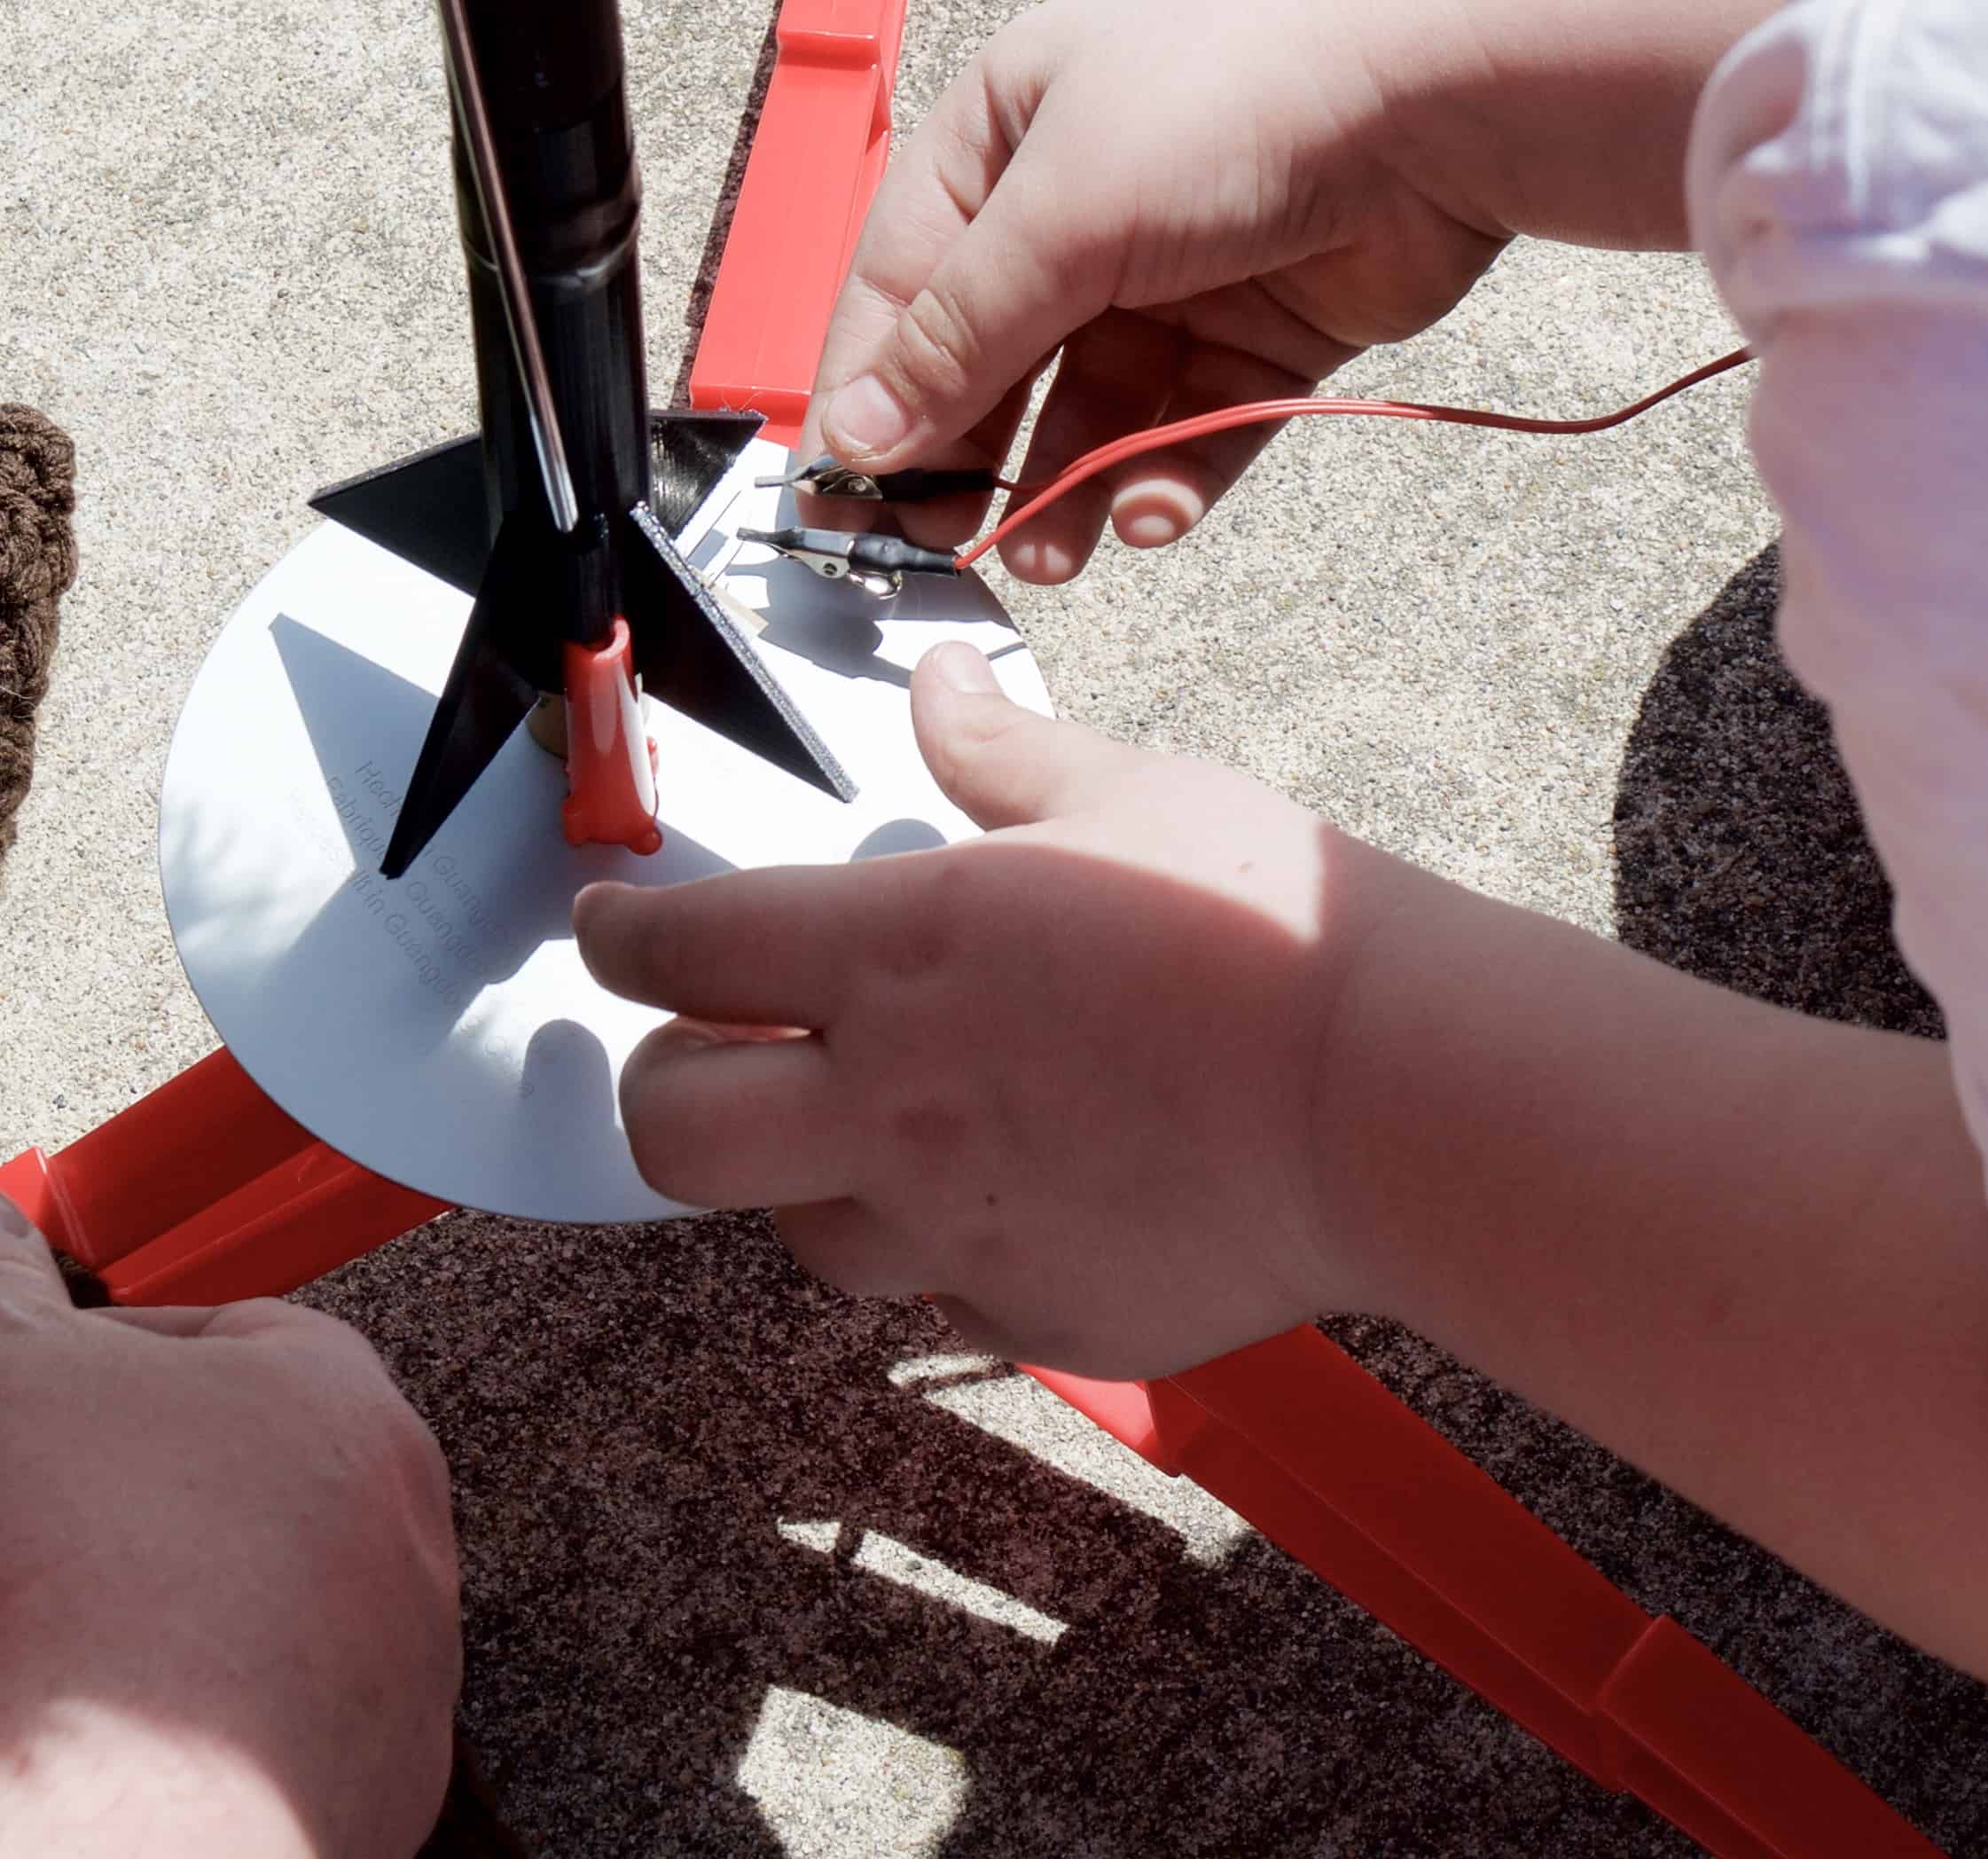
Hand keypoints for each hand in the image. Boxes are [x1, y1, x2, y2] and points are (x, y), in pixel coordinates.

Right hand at [0, 1181, 460, 1858]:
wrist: (107, 1841)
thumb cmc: (52, 1579)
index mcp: (339, 1395)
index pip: (209, 1340)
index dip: (80, 1376)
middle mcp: (404, 1537)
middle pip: (243, 1492)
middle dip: (130, 1514)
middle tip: (7, 1558)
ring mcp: (400, 1692)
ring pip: (262, 1632)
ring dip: (167, 1644)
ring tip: (44, 1677)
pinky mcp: (366, 1816)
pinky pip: (259, 1759)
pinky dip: (186, 1758)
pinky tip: (98, 1769)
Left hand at [580, 644, 1412, 1373]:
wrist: (1381, 1095)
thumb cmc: (1262, 921)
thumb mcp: (1123, 788)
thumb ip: (1000, 749)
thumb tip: (940, 682)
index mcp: (896, 948)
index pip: (686, 950)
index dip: (621, 937)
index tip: (605, 929)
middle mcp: (890, 1098)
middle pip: (672, 1131)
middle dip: (659, 1084)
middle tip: (702, 1045)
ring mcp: (952, 1222)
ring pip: (791, 1229)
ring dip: (795, 1174)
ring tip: (857, 1123)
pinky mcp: (1027, 1305)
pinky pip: (935, 1285)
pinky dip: (939, 1238)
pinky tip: (1009, 1184)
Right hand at [805, 0, 1512, 575]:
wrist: (1441, 89)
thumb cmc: (1235, 93)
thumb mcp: (1063, 210)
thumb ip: (960, 334)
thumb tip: (859, 433)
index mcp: (1006, 129)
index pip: (905, 279)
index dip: (871, 387)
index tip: (844, 498)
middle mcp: (1084, 196)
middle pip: (997, 351)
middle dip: (970, 450)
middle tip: (945, 546)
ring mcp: (1180, 262)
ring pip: (1098, 402)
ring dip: (1066, 484)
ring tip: (1049, 555)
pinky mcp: (1268, 324)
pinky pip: (1198, 422)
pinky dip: (1170, 474)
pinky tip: (1153, 514)